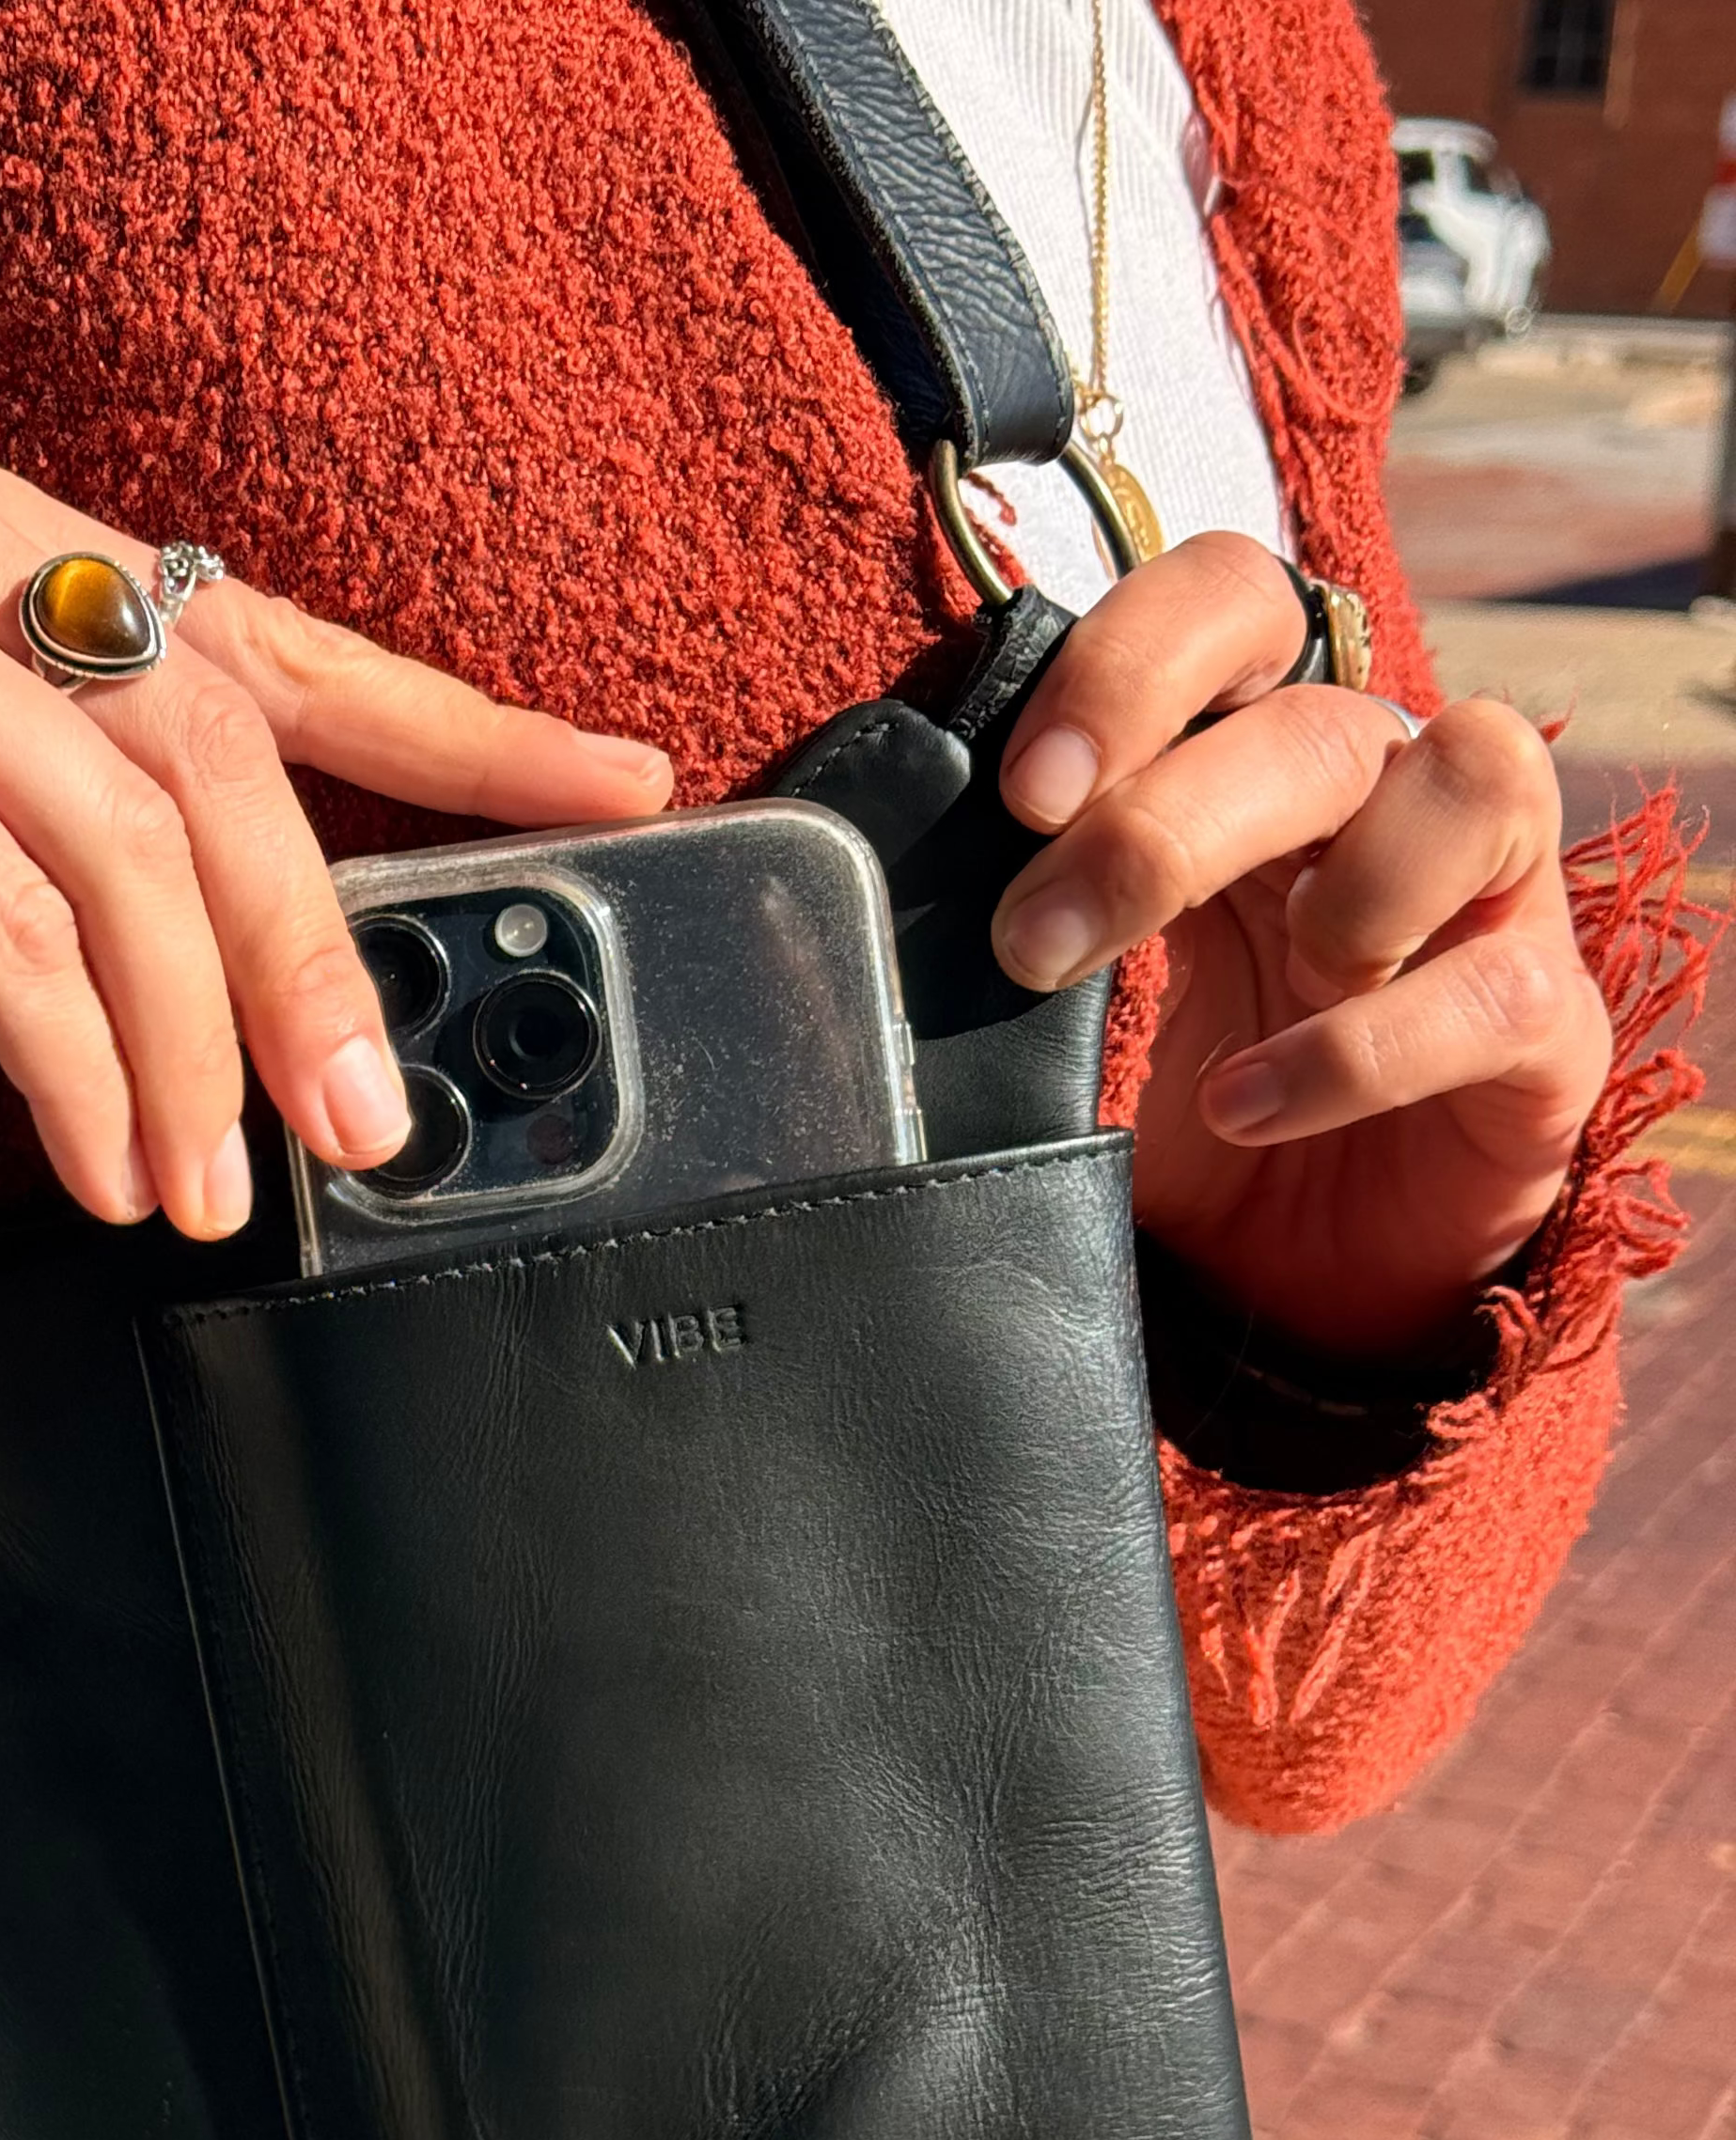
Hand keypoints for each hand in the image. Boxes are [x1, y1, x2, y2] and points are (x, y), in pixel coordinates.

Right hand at [0, 446, 674, 1237]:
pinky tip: (108, 1164)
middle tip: (363, 1126)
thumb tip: (324, 997)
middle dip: (311, 963)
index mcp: (29, 553)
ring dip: (191, 1050)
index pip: (281, 644)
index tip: (623, 787)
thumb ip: (132, 871)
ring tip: (216, 1192)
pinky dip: (74, 1065)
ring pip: (113, 849)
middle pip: (213, 759)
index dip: (462, 728)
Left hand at [988, 533, 1607, 1359]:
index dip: (1130, 665)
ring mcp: (1485, 893)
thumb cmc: (1182, 1089)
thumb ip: (1022, 917)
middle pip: (1313, 714)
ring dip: (1337, 888)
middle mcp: (1380, 790)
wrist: (1296, 1262)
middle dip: (1162, 822)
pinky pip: (1490, 988)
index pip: (1227, 603)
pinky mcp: (1545, 1019)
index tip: (1019, 793)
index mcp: (1252, 750)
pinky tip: (1249, 1106)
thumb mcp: (1083, 997)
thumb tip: (867, 914)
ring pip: (1467, 773)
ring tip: (1238, 1006)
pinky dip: (1356, 1053)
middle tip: (1036, 939)